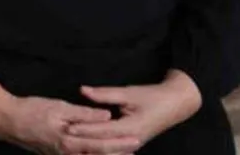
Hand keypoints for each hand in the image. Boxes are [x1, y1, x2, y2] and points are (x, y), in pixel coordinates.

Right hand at [1, 96, 142, 154]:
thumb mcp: (59, 107)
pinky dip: (91, 154)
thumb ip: (84, 114)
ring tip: (123, 152)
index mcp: (70, 142)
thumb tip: (107, 116)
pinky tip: (97, 151)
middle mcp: (67, 154)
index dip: (120, 143)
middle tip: (135, 148)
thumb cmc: (32, 111)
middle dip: (117, 154)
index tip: (136, 140)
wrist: (8, 121)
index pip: (101, 145)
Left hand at [66, 69, 202, 150]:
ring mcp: (131, 145)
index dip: (84, 129)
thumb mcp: (129, 93)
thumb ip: (105, 94)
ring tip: (71, 142)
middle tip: (64, 136)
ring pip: (106, 150)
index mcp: (131, 129)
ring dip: (90, 146)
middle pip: (102, 144)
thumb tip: (83, 90)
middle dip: (83, 141)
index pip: (102, 131)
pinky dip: (98, 147)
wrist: (175, 105)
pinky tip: (85, 146)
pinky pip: (112, 149)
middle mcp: (131, 141)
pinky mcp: (130, 144)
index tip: (67, 127)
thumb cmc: (153, 97)